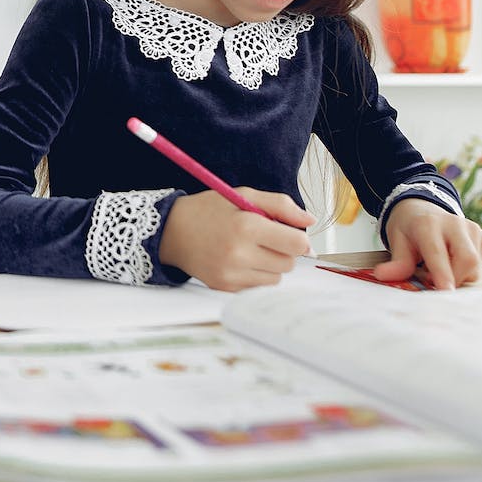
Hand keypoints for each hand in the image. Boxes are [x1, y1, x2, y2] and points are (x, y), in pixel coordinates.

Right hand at [156, 190, 314, 291]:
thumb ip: (280, 205)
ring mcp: (231, 274)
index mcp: (246, 226)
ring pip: (276, 278)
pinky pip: (258, 286)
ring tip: (251, 249)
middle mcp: (238, 253)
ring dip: (271, 265)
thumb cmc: (210, 210)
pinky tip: (240, 261)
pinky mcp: (225, 287)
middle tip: (265, 238)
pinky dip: (256, 275)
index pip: (297, 243)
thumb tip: (310, 220)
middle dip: (284, 251)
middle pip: (289, 263)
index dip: (300, 238)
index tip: (292, 233)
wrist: (172, 231)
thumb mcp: (244, 195)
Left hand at [375, 198, 481, 289]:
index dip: (442, 274)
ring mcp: (471, 228)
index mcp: (428, 224)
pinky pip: (479, 263)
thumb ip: (396, 262)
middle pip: (467, 259)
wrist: (421, 208)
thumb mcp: (396, 242)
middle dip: (454, 279)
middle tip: (433, 282)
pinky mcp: (481, 235)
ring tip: (437, 266)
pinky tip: (450, 260)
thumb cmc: (409, 228)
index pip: (437, 252)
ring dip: (457, 275)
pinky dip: (464, 269)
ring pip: (474, 264)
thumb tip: (382, 276)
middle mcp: (454, 223)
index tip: (446, 291)